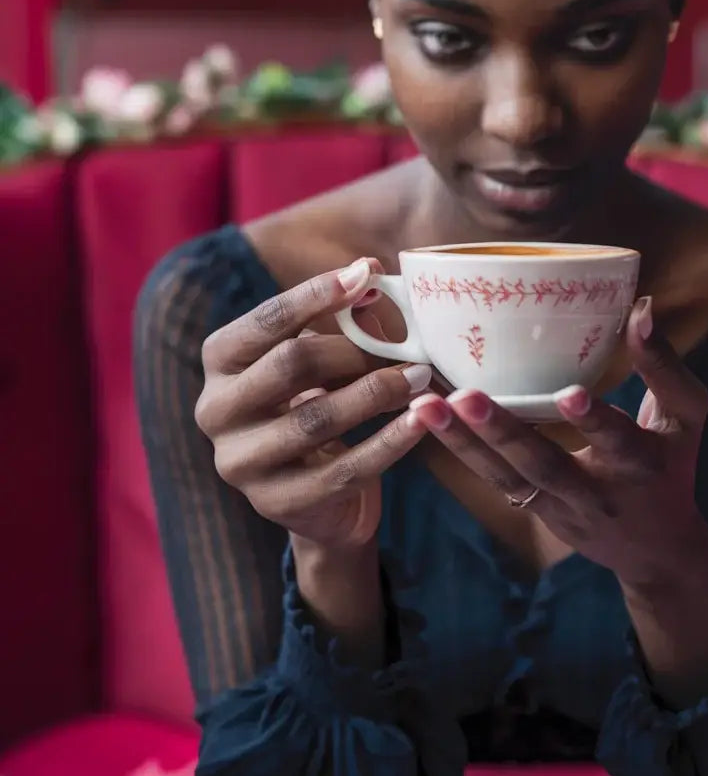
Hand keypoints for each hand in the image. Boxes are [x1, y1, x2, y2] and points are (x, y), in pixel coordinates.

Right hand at [195, 259, 432, 551]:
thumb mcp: (321, 360)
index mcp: (220, 360)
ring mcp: (240, 462)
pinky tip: (422, 421)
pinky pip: (343, 469)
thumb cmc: (319, 403)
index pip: (267, 319)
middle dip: (357, 351)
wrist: (320, 497)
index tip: (367, 274)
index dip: (316, 294)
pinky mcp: (276, 503)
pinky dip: (389, 442)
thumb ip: (341, 321)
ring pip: (316, 418)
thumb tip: (372, 272)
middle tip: (413, 348)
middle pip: (290, 364)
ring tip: (424, 377)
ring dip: (378, 392)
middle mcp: (215, 409)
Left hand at [407, 297, 707, 590]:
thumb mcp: (685, 417)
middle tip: (463, 397)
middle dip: (502, 433)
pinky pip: (494, 481)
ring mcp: (560, 507)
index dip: (594, 421)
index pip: (619, 441)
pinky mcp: (534, 511)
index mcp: (641, 463)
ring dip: (463, 443)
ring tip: (425, 407)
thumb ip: (664, 365)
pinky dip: (460, 451)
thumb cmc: (673, 463)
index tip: (569, 394)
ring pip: (507, 478)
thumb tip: (641, 306)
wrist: (658, 550)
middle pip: (545, 466)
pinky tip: (426, 420)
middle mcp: (597, 492)